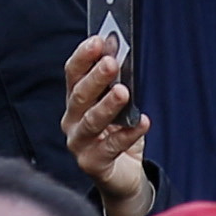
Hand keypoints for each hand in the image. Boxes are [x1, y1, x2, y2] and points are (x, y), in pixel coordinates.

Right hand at [63, 32, 156, 215]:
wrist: (123, 175)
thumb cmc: (120, 133)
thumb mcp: (120, 107)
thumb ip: (118, 86)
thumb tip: (124, 60)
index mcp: (75, 102)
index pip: (73, 74)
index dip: (83, 57)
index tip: (98, 40)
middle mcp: (72, 121)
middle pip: (80, 96)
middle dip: (95, 78)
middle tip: (112, 62)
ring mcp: (79, 144)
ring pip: (91, 122)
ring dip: (108, 105)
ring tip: (124, 92)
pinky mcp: (92, 164)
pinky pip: (111, 147)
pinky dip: (128, 134)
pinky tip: (143, 122)